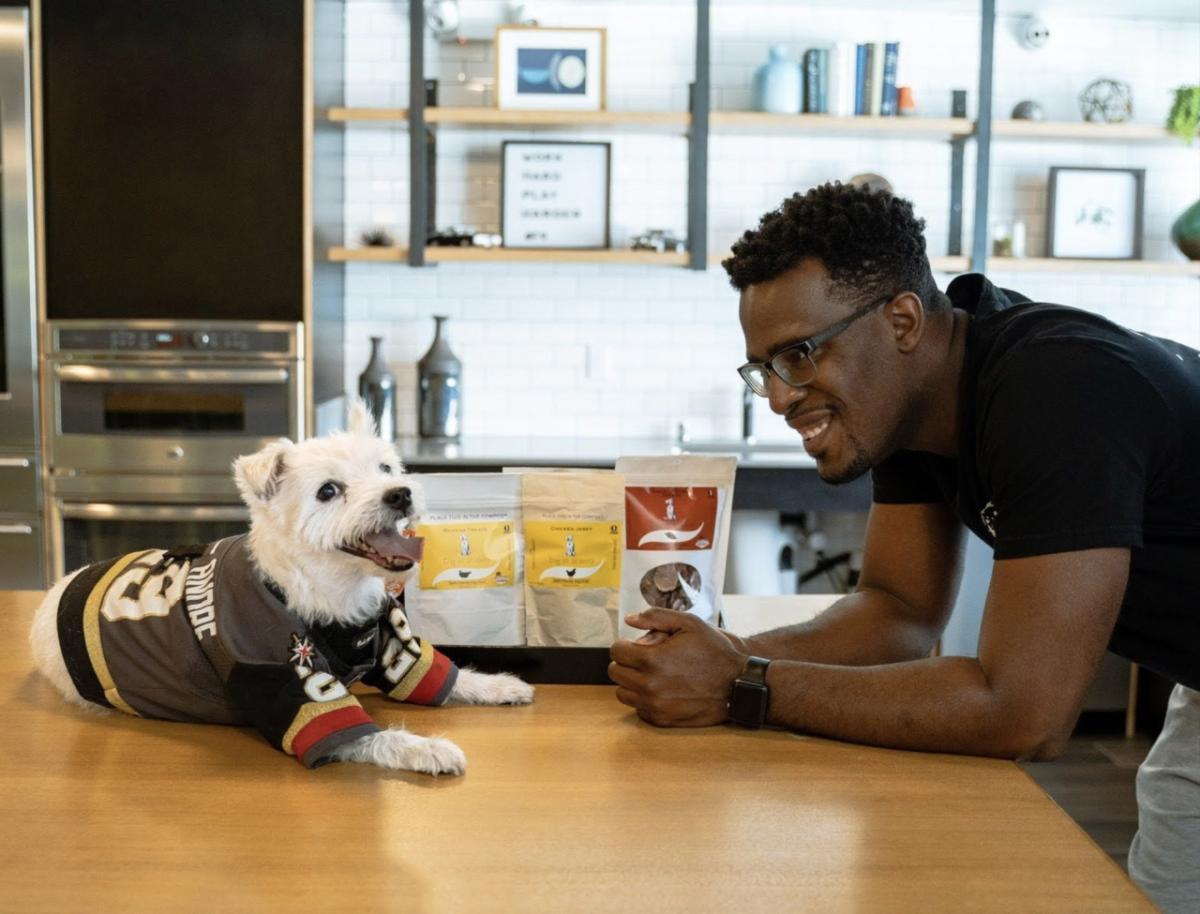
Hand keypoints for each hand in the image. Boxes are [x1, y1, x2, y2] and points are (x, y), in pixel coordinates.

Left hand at [608, 609, 745, 726]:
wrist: (737, 685)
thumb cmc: (714, 651)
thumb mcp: (689, 623)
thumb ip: (655, 617)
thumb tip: (629, 619)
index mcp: (652, 659)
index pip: (616, 652)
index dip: (624, 645)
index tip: (635, 646)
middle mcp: (649, 685)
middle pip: (616, 673)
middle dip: (626, 663)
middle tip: (644, 659)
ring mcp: (655, 705)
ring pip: (623, 693)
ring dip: (632, 682)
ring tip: (651, 674)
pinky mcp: (662, 720)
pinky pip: (638, 709)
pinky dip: (644, 700)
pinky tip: (661, 690)